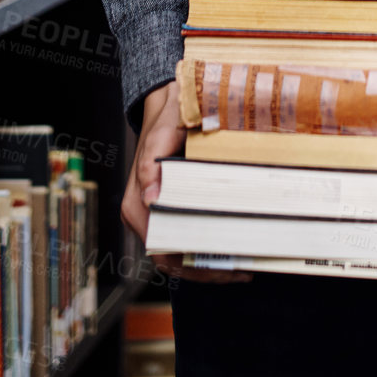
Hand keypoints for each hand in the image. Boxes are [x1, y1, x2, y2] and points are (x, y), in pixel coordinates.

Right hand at [122, 80, 250, 283]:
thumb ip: (151, 164)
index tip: (221, 267)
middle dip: (205, 270)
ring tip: (240, 267)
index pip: (160, 248)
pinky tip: (230, 249)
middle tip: (239, 272)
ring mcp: (154, 214)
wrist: (169, 104)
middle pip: (171, 258)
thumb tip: (152, 197)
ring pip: (178, 253)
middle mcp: (141, 213)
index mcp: (135, 202)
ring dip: (207, 264)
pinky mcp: (167, 209)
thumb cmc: (168, 118)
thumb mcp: (162, 133)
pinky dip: (205, 248)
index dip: (190, 264)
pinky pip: (184, 237)